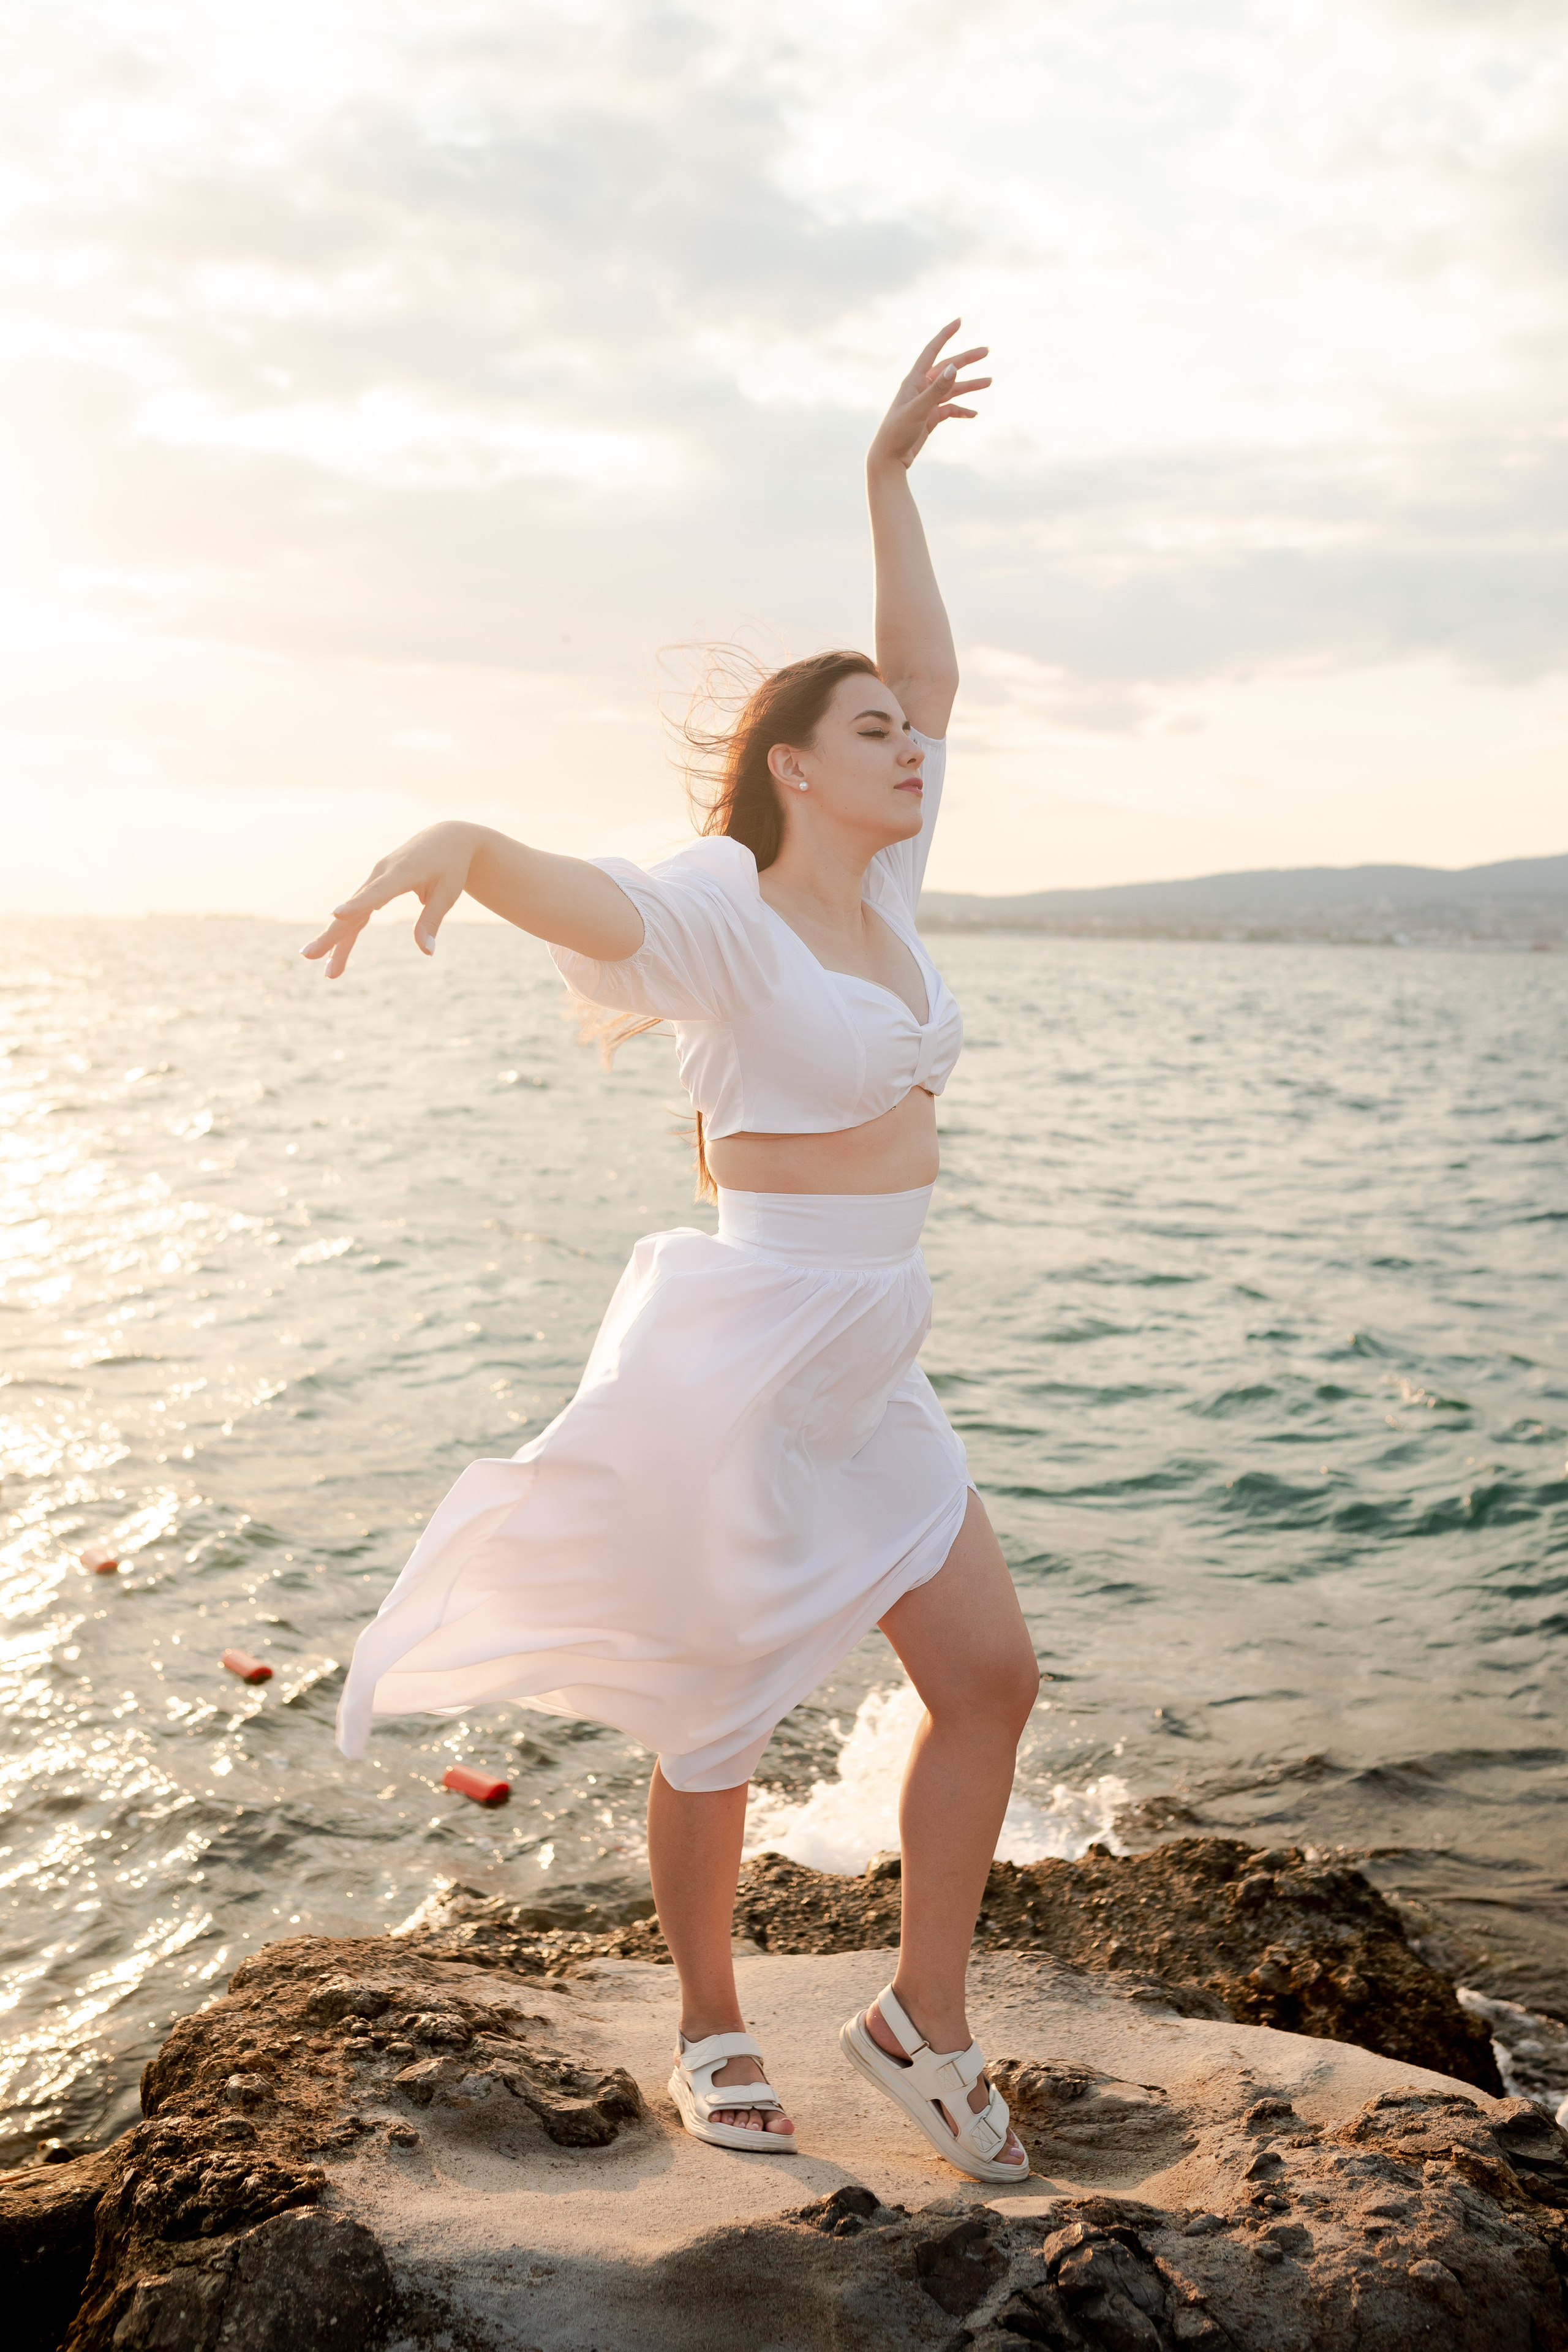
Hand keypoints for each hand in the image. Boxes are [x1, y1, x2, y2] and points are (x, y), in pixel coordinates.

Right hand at [300, 821, 476, 978]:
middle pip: (354, 909)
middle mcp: (381, 874)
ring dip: (336, 942)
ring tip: (327, 971)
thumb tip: (426, 951)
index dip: (357, 903)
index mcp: (403, 872)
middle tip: (308, 955)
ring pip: (352, 915)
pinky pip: (357, 912)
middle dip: (332, 935)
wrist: (446, 838)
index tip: (336, 914)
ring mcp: (374, 879)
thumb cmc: (450, 866)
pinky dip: (347, 933)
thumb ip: (432, 920)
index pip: (377, 892)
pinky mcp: (374, 886)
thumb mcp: (448, 893)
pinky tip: (334, 954)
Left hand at [867, 319, 991, 473]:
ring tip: (989, 382)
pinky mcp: (929, 418)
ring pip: (951, 389)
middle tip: (986, 351)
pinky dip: (961, 410)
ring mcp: (926, 403)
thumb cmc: (898, 432)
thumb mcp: (919, 409)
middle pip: (947, 368)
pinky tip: (974, 414)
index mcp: (914, 381)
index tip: (960, 321)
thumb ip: (937, 389)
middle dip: (967, 360)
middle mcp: (920, 388)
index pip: (932, 351)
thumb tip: (954, 367)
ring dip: (969, 385)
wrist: (889, 459)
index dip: (945, 335)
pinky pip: (949, 409)